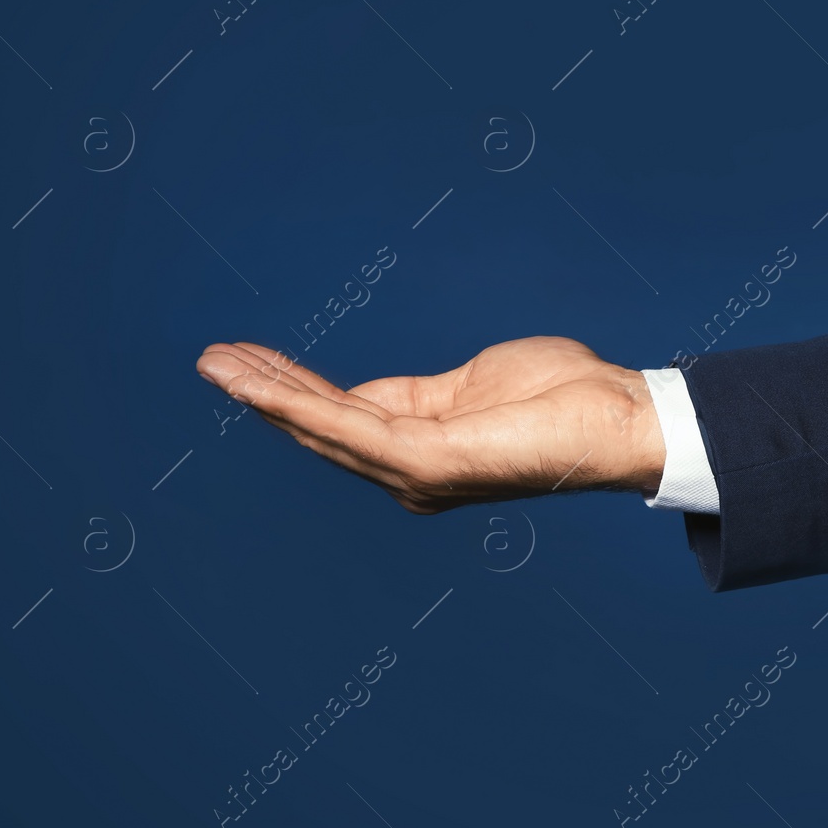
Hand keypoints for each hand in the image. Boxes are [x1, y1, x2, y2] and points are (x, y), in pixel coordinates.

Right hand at [194, 337, 665, 513]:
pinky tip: (257, 382)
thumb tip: (379, 395)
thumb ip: (424, 393)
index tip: (248, 358)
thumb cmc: (565, 397)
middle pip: (321, 424)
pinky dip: (293, 402)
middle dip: (264, 390)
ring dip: (263, 393)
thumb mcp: (478, 382)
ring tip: (214, 364)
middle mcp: (412, 469)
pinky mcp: (425, 461)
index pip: (344, 415)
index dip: (294, 386)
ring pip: (320, 426)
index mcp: (424, 447)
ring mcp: (416, 469)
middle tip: (210, 359)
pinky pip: (344, 425)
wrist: (618, 417)